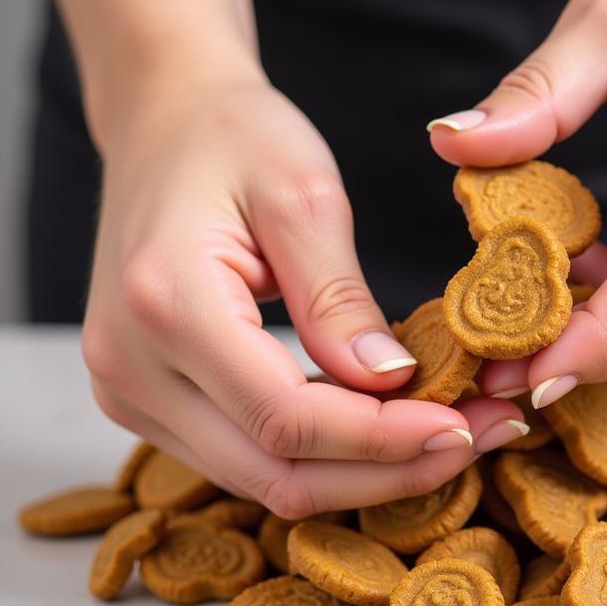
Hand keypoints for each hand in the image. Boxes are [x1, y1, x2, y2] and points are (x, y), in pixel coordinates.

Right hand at [83, 74, 523, 515]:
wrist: (162, 125)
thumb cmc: (231, 137)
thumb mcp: (303, 195)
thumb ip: (340, 299)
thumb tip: (391, 383)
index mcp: (166, 304)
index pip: (287, 418)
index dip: (383, 439)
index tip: (464, 427)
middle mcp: (131, 367)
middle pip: (275, 473)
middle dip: (387, 472)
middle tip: (475, 443)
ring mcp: (131, 393)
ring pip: (264, 480)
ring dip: (363, 473)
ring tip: (448, 437)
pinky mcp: (149, 401)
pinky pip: (248, 458)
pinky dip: (325, 456)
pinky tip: (386, 430)